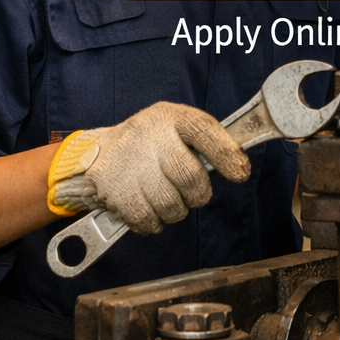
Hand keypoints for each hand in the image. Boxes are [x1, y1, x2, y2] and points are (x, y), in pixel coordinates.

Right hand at [49, 102, 250, 234]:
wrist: (99, 151)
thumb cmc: (152, 143)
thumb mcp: (177, 129)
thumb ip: (206, 143)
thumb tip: (238, 167)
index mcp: (169, 117)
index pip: (204, 130)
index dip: (227, 154)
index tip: (240, 173)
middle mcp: (147, 134)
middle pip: (190, 177)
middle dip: (198, 194)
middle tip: (194, 195)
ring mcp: (126, 161)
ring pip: (169, 204)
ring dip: (175, 211)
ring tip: (167, 200)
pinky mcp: (109, 187)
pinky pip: (145, 219)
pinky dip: (153, 222)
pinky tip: (149, 209)